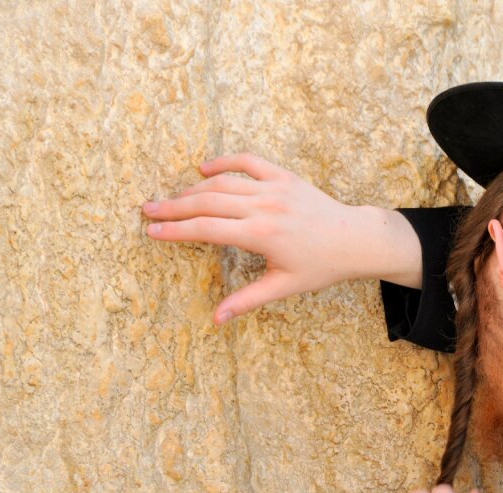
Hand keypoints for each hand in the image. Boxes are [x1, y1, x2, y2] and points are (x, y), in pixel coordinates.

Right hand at [142, 153, 420, 323]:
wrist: (355, 239)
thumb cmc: (322, 266)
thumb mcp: (285, 286)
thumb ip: (247, 300)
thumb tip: (217, 320)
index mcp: (261, 234)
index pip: (207, 230)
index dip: (176, 231)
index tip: (152, 231)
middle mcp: (264, 206)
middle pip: (207, 202)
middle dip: (174, 206)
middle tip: (147, 210)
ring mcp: (275, 187)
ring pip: (223, 183)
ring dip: (193, 189)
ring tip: (171, 199)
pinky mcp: (285, 176)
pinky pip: (249, 162)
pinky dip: (225, 162)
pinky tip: (205, 169)